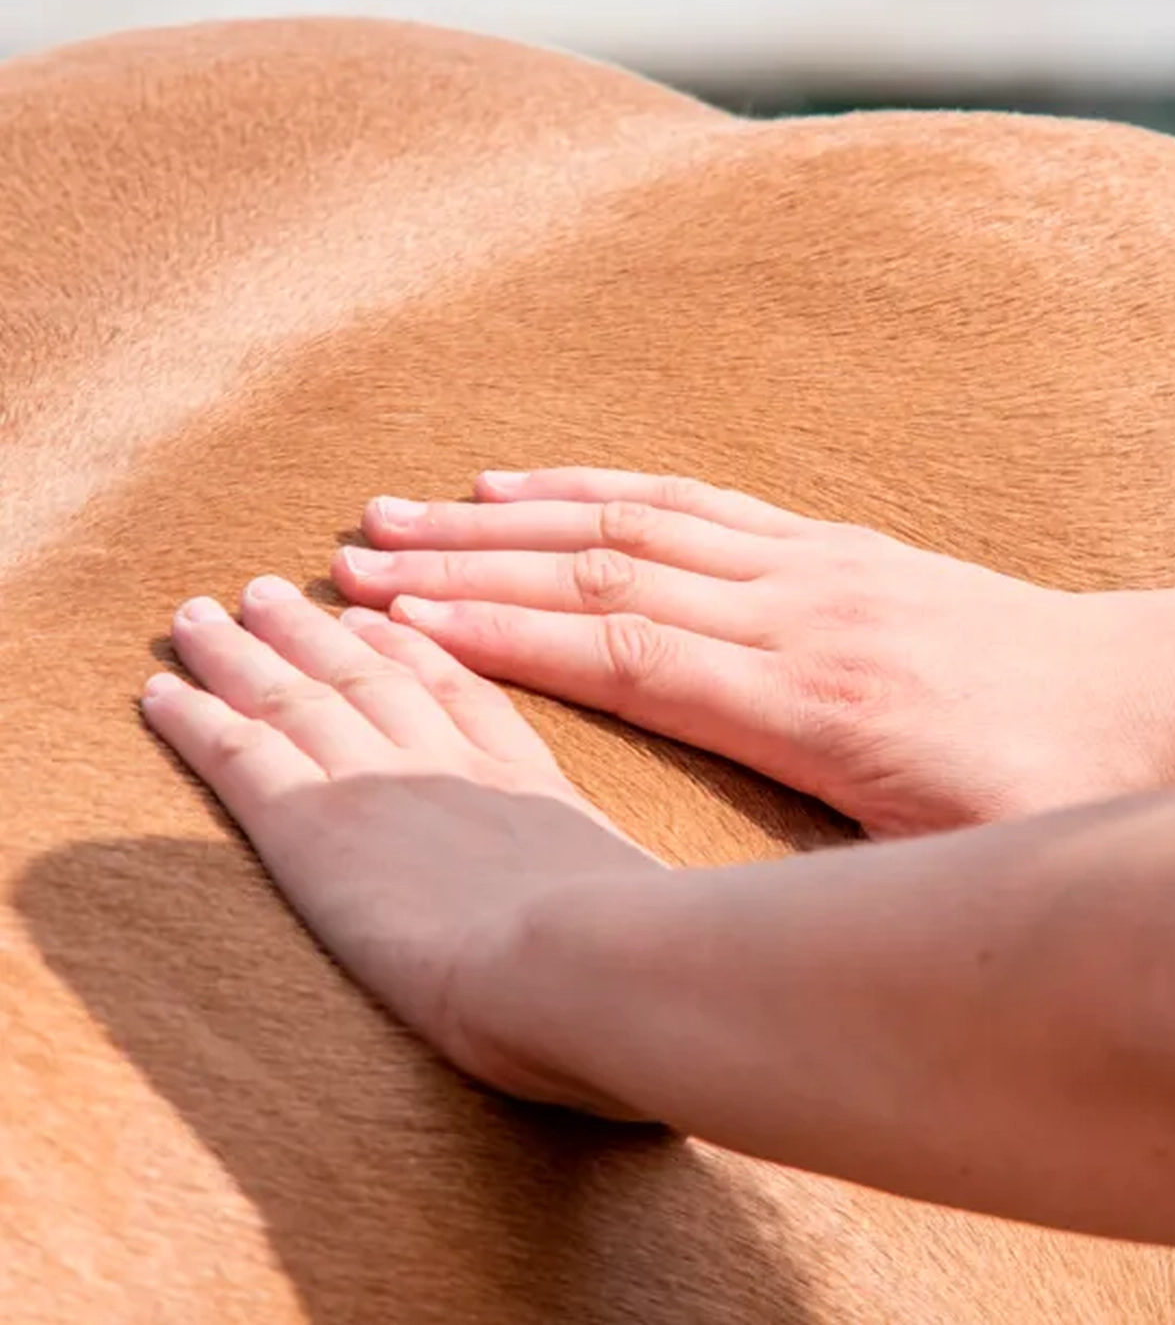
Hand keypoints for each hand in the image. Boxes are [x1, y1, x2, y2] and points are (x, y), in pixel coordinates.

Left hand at [140, 574, 665, 1117]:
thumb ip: (622, 902)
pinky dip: (195, 716)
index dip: (416, 649)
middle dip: (317, 630)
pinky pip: (240, 754)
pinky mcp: (314, 825)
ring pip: (296, 694)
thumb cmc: (632, 955)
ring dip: (246, 649)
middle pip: (368, 675)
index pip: (459, 695)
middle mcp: (447, 762)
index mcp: (526, 784)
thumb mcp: (641, 908)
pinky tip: (160, 688)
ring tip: (205, 612)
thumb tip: (640, 928)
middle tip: (274, 591)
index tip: (386, 617)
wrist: (582, 956)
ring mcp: (380, 781)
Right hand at [331, 468, 1174, 834]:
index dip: (501, 633)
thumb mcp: (958, 865)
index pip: (622, 651)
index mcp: (810, 700)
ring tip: (419, 506)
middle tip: (362, 553)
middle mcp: (797, 611)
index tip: (397, 622)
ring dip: (520, 514)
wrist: (1162, 700)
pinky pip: (700, 502)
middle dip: (474, 563)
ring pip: (639, 521)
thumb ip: (845, 868)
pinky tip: (545, 484)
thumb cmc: (1056, 796)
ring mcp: (815, 566)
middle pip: (606, 572)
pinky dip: (609, 488)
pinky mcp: (834, 546)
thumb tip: (743, 918)